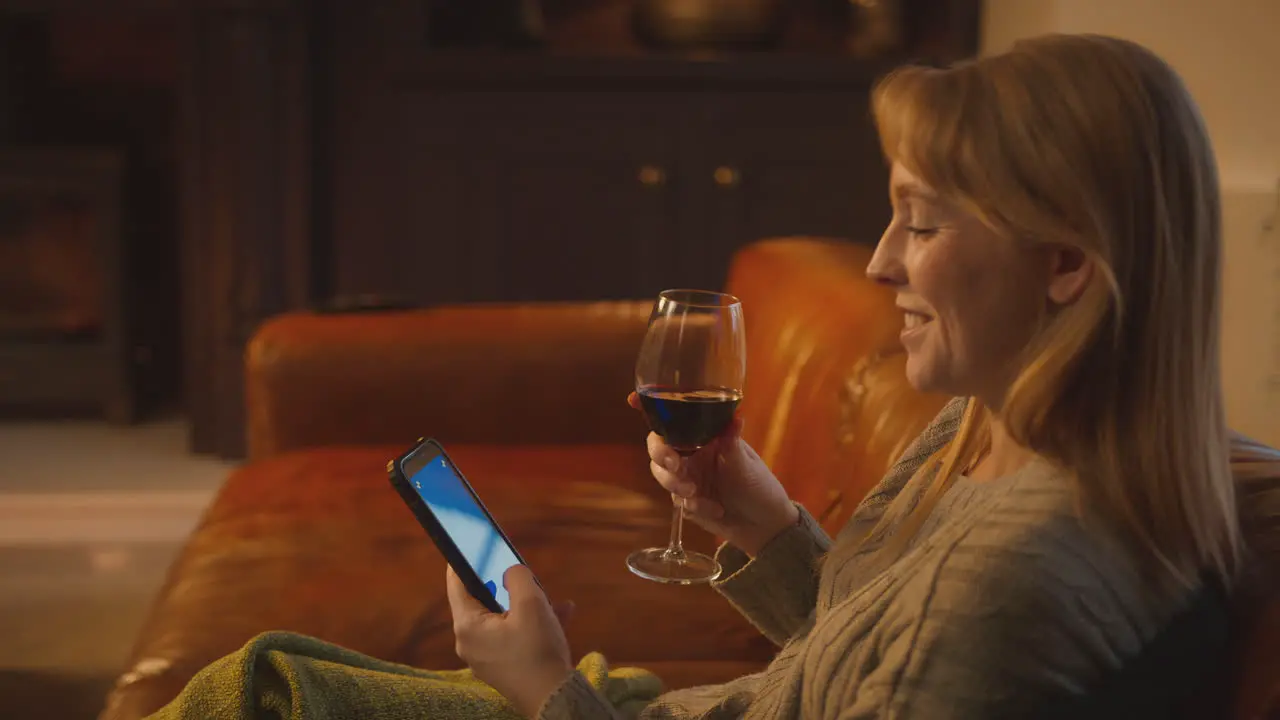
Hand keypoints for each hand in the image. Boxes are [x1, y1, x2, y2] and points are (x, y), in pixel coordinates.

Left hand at [446, 565, 575, 717]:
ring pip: (504, 619)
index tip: (469, 544)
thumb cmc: (537, 650)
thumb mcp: (532, 604)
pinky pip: (513, 636)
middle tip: (521, 573)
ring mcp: (485, 657)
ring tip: (552, 598)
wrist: (553, 699)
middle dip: (507, 586)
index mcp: (467, 626)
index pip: (456, 584)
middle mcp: (469, 643)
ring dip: (527, 605)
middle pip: (483, 601)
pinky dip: (532, 624)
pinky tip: (561, 615)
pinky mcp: (503, 667)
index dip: (463, 561)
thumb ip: (518, 577)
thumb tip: (510, 570)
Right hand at [628, 392, 797, 556]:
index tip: (633, 400)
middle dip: (661, 454)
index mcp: (706, 436)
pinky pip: (676, 500)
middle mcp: (692, 453)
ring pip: (660, 473)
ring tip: (695, 492)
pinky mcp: (685, 501)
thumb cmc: (759, 487)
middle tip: (675, 466)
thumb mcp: (746, 464)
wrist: (764, 526)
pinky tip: (714, 509)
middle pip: (658, 445)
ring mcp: (686, 477)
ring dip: (674, 483)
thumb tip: (736, 417)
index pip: (676, 418)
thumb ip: (733, 443)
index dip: (651, 407)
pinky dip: (692, 505)